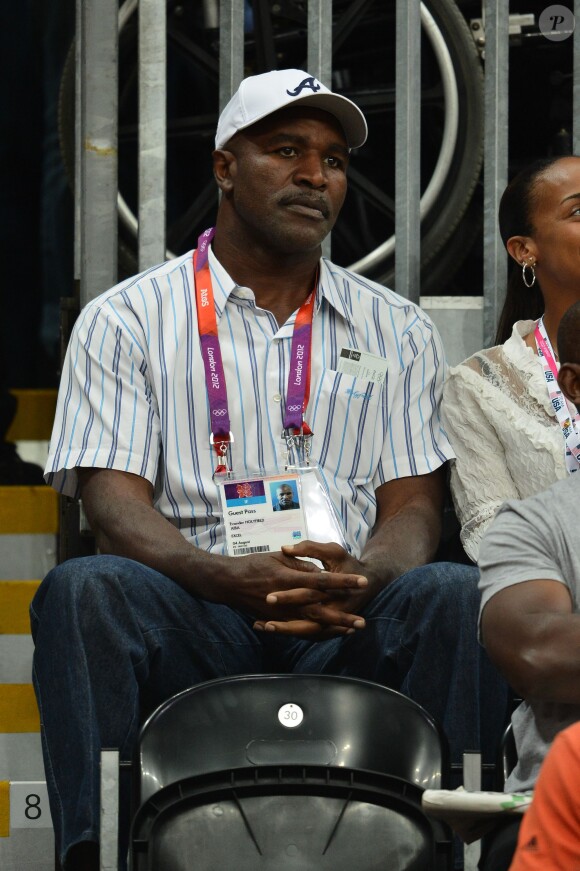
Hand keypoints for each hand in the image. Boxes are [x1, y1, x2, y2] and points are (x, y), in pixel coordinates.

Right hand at [210, 545, 367, 636]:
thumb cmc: (254, 565)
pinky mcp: (277, 622)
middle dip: (342, 618)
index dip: (343, 581)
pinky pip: (299, 631)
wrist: (228, 582)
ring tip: (351, 631)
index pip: (323, 580)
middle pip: (320, 611)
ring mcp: (281, 614)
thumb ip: (301, 565)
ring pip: (311, 626)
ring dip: (332, 629)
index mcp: (289, 579)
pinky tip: (330, 634)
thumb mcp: (278, 558)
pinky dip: (316, 633)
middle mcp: (287, 600)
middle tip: (362, 622)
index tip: (362, 581)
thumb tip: (320, 573)